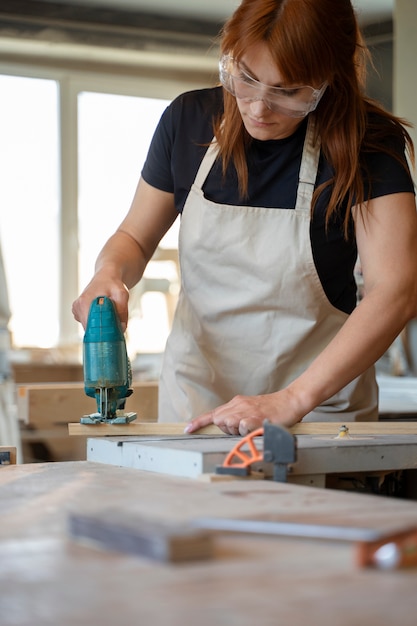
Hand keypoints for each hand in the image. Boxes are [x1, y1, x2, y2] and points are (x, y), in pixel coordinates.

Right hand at [72, 277, 128, 330]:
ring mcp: (77, 311)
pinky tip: (104, 313)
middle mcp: (77, 308)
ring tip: (110, 314)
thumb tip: (122, 327)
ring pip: (90, 328)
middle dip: (103, 330)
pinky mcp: (80, 313)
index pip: (89, 328)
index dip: (102, 333)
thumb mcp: (121, 294)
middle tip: (115, 324)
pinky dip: (98, 322)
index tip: (112, 334)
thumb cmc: (113, 284)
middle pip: (89, 330)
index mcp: (83, 303)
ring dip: (101, 325)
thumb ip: (122, 310)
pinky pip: (89, 324)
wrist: (107, 277)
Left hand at [184, 389, 303, 435]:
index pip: (213, 413)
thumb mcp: (251, 410)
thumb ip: (238, 417)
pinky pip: (241, 426)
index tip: (187, 429)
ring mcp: (246, 410)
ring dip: (235, 430)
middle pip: (218, 420)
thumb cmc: (273, 410)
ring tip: (252, 427)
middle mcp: (239, 404)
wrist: (291, 401)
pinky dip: (245, 430)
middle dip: (225, 428)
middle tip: (242, 428)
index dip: (199, 422)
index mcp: (236, 402)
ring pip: (227, 423)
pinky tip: (255, 427)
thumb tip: (228, 427)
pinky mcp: (255, 416)